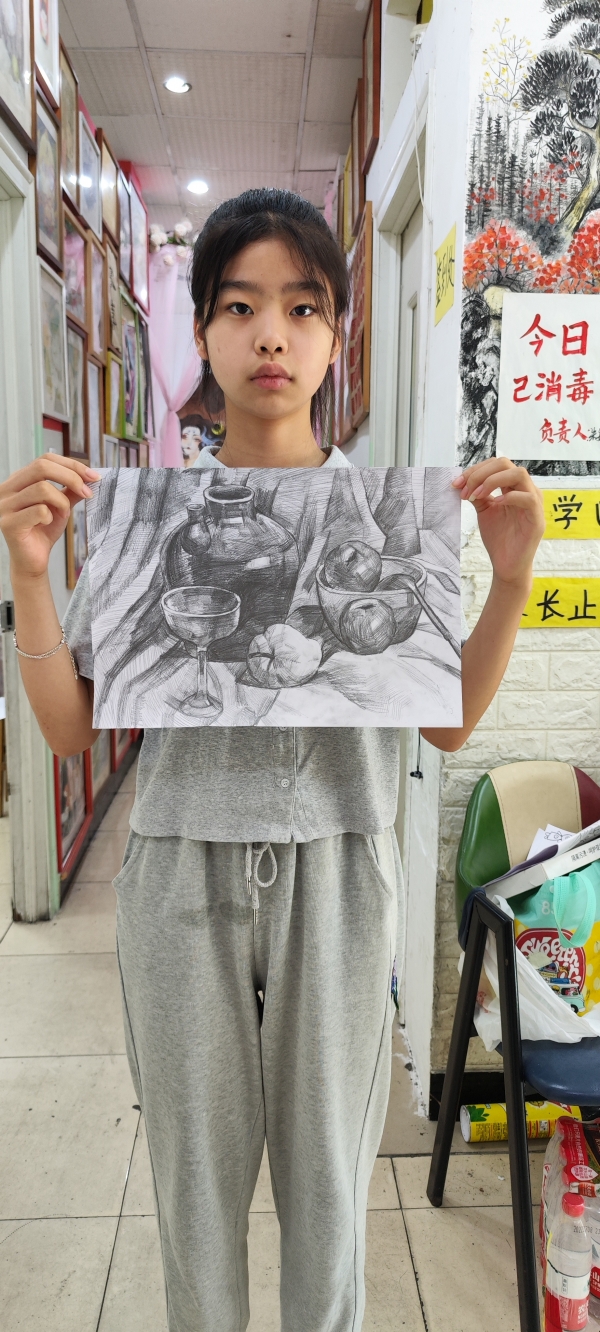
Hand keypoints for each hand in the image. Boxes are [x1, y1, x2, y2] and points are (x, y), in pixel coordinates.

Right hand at [0, 455, 98, 581]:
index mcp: (19, 480)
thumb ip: (71, 490)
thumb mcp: (61, 505)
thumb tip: (90, 476)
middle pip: (41, 467)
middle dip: (71, 477)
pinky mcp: (9, 523)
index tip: (93, 477)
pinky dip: (51, 516)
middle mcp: (7, 489)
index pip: (45, 459)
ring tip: (64, 514)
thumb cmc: (43, 531)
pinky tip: (49, 523)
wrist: (33, 560)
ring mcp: (5, 505)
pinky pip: (38, 510)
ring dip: (62, 502)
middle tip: (87, 492)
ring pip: (42, 488)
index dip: (71, 464)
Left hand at [452, 459, 543, 591]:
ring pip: (519, 474)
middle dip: (480, 473)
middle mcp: (525, 490)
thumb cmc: (499, 538)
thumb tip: (462, 480)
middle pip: (506, 463)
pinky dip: (509, 497)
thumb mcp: (484, 511)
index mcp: (513, 487)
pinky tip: (495, 504)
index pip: (497, 465)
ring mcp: (534, 503)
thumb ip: (478, 494)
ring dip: (492, 481)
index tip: (457, 483)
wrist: (507, 565)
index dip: (475, 470)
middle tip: (464, 489)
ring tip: (476, 495)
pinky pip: (527, 498)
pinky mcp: (537, 519)